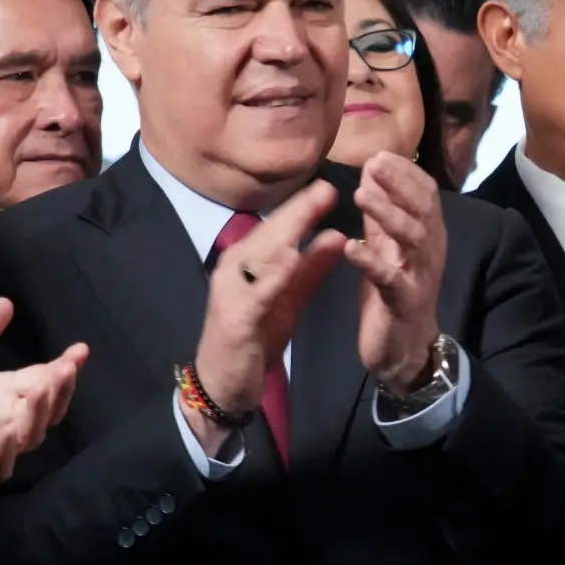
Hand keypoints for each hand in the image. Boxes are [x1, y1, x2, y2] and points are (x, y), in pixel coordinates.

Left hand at [0, 298, 87, 504]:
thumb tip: (6, 303)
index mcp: (4, 390)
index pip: (45, 378)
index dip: (65, 366)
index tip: (78, 348)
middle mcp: (10, 416)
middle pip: (52, 405)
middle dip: (63, 385)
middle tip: (67, 365)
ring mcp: (2, 442)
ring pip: (37, 427)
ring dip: (46, 405)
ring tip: (48, 381)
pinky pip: (10, 452)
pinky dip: (19, 434)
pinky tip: (21, 414)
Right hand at [191, 181, 343, 451]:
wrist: (226, 382)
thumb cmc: (258, 334)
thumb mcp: (292, 296)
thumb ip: (312, 267)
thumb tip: (339, 233)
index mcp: (250, 260)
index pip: (280, 227)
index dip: (305, 205)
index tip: (333, 183)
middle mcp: (236, 268)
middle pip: (270, 232)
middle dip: (299, 209)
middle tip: (329, 186)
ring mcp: (232, 291)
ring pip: (260, 254)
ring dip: (287, 230)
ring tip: (313, 208)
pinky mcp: (235, 317)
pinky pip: (257, 291)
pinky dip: (274, 273)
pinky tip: (292, 257)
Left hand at [346, 152, 448, 391]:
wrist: (404, 347)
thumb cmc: (393, 291)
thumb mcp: (386, 246)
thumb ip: (380, 212)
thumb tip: (372, 170)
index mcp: (427, 234)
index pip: (425, 193)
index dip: (405, 172)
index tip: (379, 154)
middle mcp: (430, 251)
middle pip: (423, 209)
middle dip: (400, 184)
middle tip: (374, 164)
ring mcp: (419, 276)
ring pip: (413, 238)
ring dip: (388, 214)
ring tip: (362, 196)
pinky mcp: (403, 302)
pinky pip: (391, 279)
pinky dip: (371, 261)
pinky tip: (351, 247)